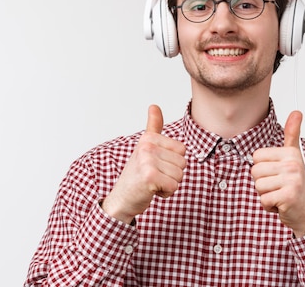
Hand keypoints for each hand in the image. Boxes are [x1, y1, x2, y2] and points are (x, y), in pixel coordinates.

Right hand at [101, 105, 185, 224]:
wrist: (122, 199)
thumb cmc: (136, 174)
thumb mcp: (144, 147)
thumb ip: (153, 127)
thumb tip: (154, 105)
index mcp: (148, 138)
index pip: (182, 150)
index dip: (173, 162)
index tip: (157, 165)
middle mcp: (147, 146)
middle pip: (183, 163)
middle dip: (172, 174)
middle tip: (154, 176)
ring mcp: (147, 161)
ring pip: (180, 175)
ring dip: (169, 184)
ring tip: (153, 183)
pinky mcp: (149, 177)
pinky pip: (174, 186)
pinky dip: (166, 193)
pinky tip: (152, 190)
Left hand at [251, 111, 304, 236]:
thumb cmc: (297, 186)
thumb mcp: (294, 158)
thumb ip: (292, 135)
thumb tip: (297, 112)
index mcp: (291, 153)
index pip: (256, 157)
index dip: (262, 169)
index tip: (278, 175)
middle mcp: (293, 164)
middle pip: (255, 171)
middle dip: (263, 183)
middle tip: (279, 187)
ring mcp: (292, 180)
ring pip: (258, 186)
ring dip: (266, 195)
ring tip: (280, 195)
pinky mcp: (288, 196)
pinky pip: (263, 200)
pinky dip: (269, 206)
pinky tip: (282, 205)